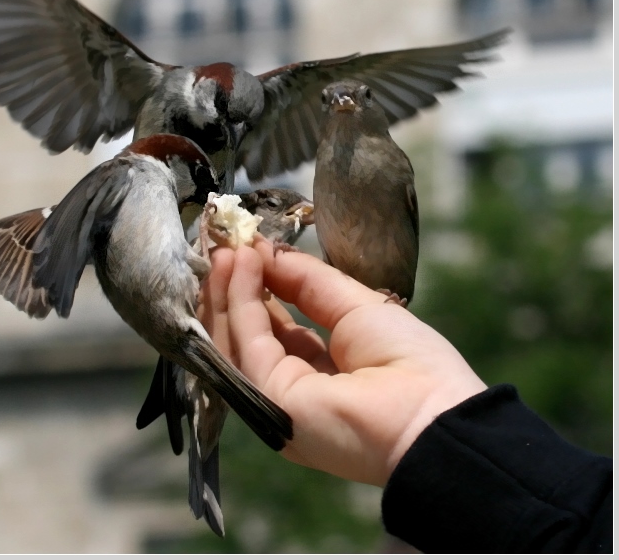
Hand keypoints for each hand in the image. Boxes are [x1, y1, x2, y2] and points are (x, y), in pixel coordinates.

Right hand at [197, 236, 486, 486]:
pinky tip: (240, 263)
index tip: (251, 248)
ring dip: (229, 288)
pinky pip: (247, 340)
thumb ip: (306, 280)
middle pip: (251, 333)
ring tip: (227, 247)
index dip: (263, 286)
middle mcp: (292, 389)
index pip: (279, 328)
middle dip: (237, 286)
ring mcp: (275, 397)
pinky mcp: (267, 396)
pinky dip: (239, 299)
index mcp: (322, 374)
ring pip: (238, 337)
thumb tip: (264, 251)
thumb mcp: (356, 305)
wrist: (430, 416)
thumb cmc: (407, 360)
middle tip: (229, 242)